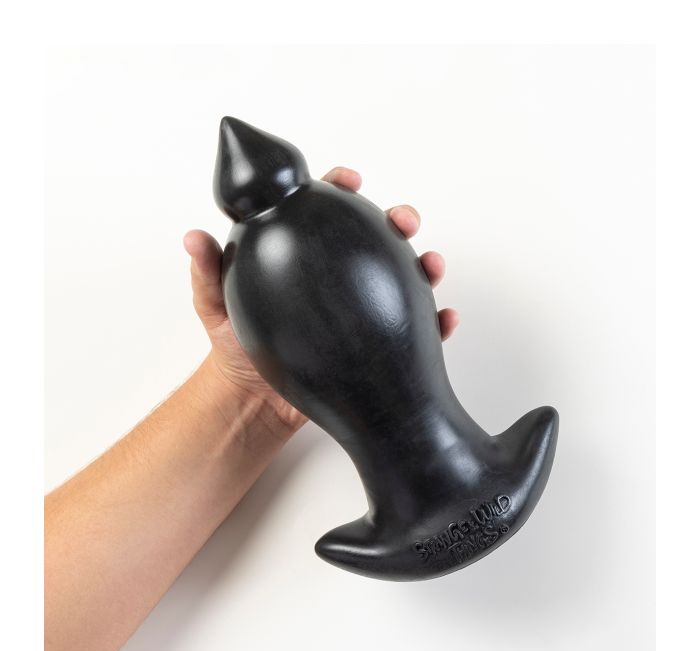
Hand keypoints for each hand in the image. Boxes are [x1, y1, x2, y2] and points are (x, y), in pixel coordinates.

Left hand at [184, 166, 459, 430]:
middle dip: (397, 220)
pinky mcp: (374, 344)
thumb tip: (193, 237)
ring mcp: (360, 308)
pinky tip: (444, 320)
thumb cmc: (235, 347)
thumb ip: (208, 272)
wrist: (254, 400)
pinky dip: (433, 323)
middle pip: (375, 237)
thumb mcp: (216, 306)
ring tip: (432, 265)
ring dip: (425, 265)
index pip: (324, 211)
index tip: (348, 180)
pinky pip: (410, 330)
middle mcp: (337, 276)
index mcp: (304, 255)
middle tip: (403, 221)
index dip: (340, 187)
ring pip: (402, 277)